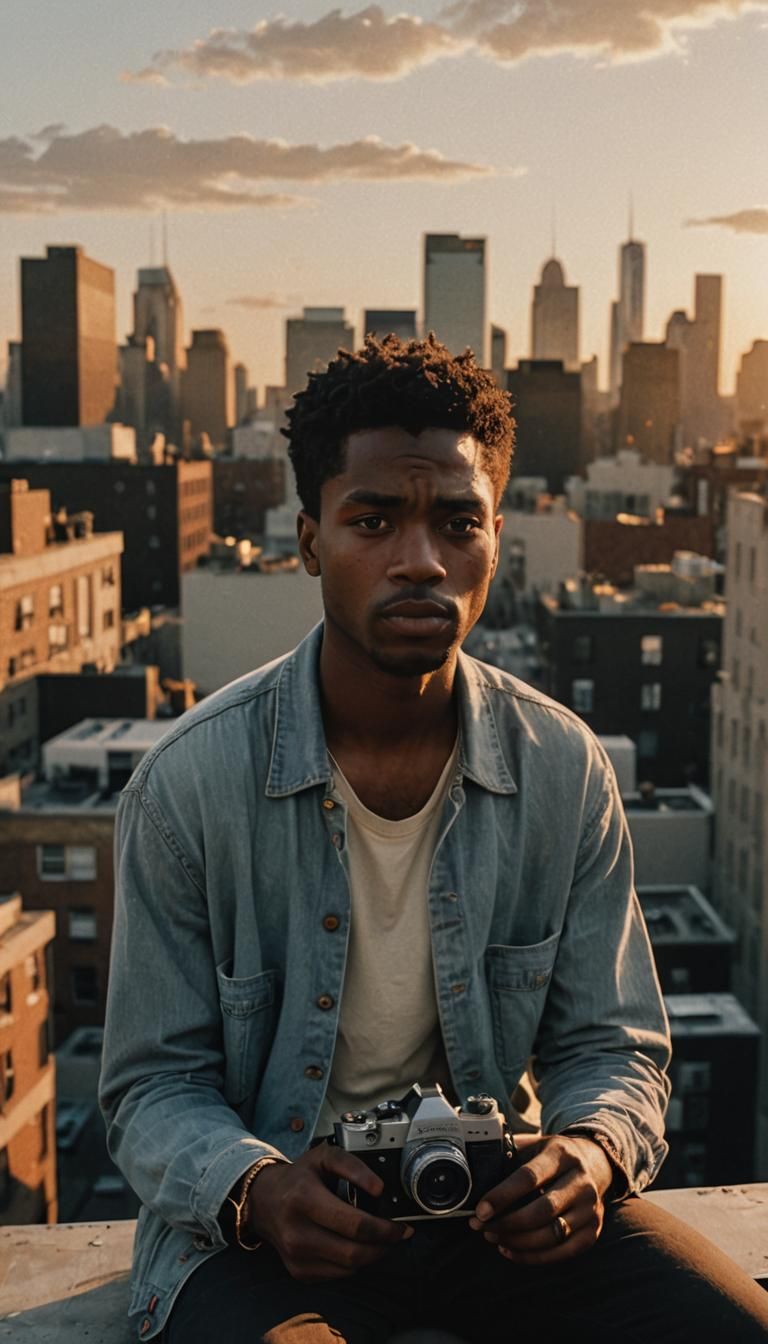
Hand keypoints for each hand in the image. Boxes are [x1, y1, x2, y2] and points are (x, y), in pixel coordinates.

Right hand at [245, 1144, 411, 1281]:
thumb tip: (378, 1188)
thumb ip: (353, 1166)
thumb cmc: (299, 1177)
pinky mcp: (299, 1272)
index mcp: (304, 1199)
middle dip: (383, 1246)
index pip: (354, 1225)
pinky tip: (356, 1246)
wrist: (264, 1201)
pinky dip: (353, 1263)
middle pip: (354, 1253)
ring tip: (380, 1240)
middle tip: (397, 1235)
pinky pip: (337, 1274)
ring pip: (349, 1268)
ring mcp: (297, 1257)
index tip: (402, 1227)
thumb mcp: (324, 1157)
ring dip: (371, 1256)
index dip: (384, 1229)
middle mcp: (297, 1232)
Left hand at [468, 1133, 613, 1263]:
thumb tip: (474, 1171)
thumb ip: (509, 1153)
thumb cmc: (554, 1156)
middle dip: (507, 1223)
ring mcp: (590, 1209)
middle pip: (541, 1210)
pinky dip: (533, 1257)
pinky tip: (511, 1250)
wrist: (595, 1162)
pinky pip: (562, 1252)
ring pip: (552, 1235)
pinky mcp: (593, 1232)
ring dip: (517, 1242)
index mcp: (561, 1154)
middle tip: (482, 1227)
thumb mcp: (535, 1144)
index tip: (480, 1210)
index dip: (502, 1196)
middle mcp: (580, 1181)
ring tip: (492, 1236)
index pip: (529, 1177)